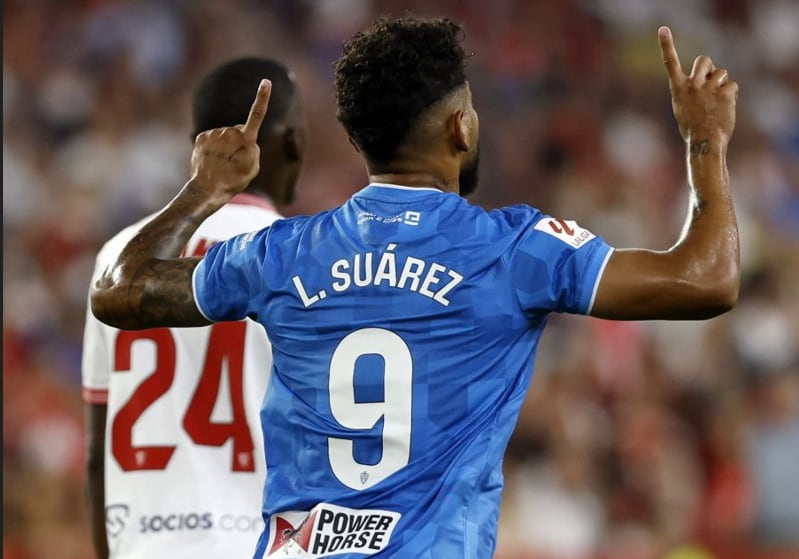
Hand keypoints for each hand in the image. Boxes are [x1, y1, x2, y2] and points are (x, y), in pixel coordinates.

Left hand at [189, 79, 271, 199]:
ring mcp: (213, 133)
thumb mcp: (253, 167)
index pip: (256, 115)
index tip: (266, 82)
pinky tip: (212, 159)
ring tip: (222, 162)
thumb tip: (245, 139)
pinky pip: (212, 138)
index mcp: (246, 140)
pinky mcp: (200, 136)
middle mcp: (229, 132)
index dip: (262, 98)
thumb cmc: (234, 180)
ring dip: (225, 145)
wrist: (207, 189)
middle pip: (239, 130)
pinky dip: (213, 146)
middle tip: (235, 161)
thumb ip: (253, 149)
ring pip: (224, 135)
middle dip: (239, 141)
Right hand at [659, 26, 737, 146]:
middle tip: (711, 81)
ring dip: (722, 83)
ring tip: (717, 102)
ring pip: (722, 72)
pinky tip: (726, 108)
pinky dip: (731, 95)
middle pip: (704, 59)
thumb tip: (707, 79)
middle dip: (710, 67)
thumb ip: (689, 90)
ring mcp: (709, 88)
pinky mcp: (725, 93)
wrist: (705, 142)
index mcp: (678, 89)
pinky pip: (732, 85)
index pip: (670, 63)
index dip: (666, 45)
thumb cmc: (693, 128)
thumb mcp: (682, 107)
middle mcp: (692, 85)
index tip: (663, 30)